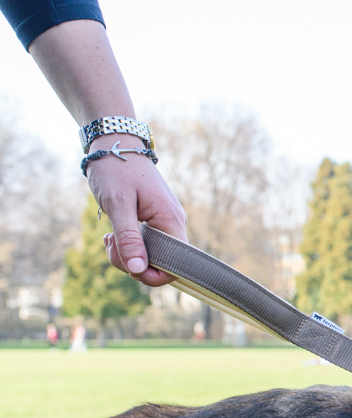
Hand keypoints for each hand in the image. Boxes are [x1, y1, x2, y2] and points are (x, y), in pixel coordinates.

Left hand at [87, 132, 186, 286]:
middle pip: (161, 262)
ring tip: (108, 236)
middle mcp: (174, 223)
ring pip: (151, 253)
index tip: (126, 265)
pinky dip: (128, 243)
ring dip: (127, 253)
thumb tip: (137, 270)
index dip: (152, 275)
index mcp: (171, 222)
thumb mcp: (118, 205)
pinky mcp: (155, 218)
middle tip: (109, 244)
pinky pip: (146, 242)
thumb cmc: (116, 169)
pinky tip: (113, 233)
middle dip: (132, 263)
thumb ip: (129, 239)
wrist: (114, 142)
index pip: (176, 267)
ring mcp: (165, 220)